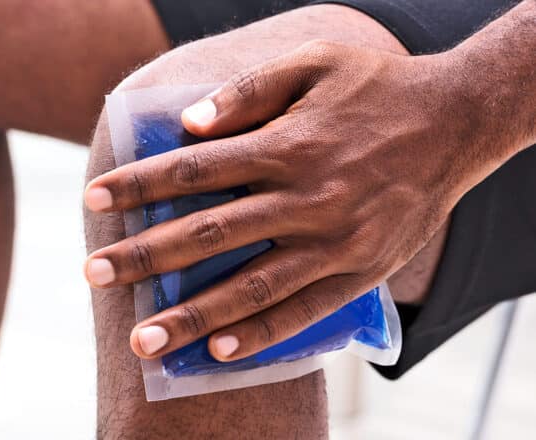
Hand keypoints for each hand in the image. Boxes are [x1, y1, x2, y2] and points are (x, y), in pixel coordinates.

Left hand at [83, 40, 495, 361]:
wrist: (456, 122)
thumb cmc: (374, 89)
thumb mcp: (314, 62)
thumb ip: (249, 90)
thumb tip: (190, 123)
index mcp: (287, 145)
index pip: (195, 169)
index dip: (139, 184)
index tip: (94, 198)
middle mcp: (306, 198)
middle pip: (209, 234)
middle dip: (145, 258)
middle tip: (94, 274)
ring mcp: (334, 242)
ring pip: (250, 286)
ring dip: (192, 316)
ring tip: (141, 339)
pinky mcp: (362, 271)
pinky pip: (306, 311)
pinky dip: (261, 334)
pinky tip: (219, 352)